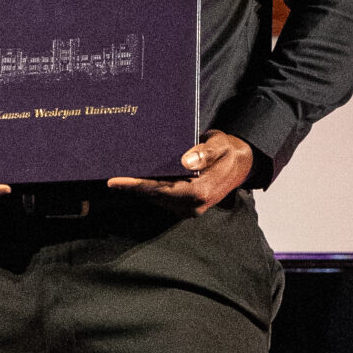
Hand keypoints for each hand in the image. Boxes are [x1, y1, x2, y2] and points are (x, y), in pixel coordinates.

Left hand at [107, 131, 253, 216]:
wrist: (242, 163)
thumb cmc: (229, 150)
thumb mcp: (220, 144)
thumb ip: (205, 152)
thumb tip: (185, 161)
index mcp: (201, 190)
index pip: (162, 189)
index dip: (138, 186)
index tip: (116, 181)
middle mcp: (194, 204)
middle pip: (155, 197)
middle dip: (133, 188)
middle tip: (110, 178)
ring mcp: (191, 207)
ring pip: (158, 200)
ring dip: (139, 190)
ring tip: (118, 178)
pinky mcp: (188, 205)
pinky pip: (164, 199)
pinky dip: (149, 191)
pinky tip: (137, 180)